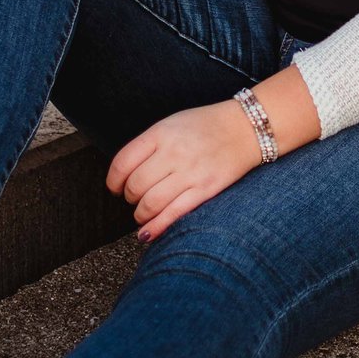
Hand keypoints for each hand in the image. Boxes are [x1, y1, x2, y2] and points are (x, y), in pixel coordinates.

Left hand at [106, 101, 261, 242]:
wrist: (245, 128)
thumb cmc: (205, 126)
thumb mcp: (171, 123)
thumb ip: (148, 145)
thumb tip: (125, 176)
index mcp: (161, 133)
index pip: (123, 162)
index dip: (113, 181)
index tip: (115, 188)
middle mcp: (173, 152)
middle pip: (135, 186)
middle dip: (130, 198)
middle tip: (134, 199)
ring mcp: (190, 172)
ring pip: (151, 204)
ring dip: (140, 215)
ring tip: (142, 214)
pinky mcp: (205, 189)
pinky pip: (174, 214)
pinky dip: (156, 228)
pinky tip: (147, 234)